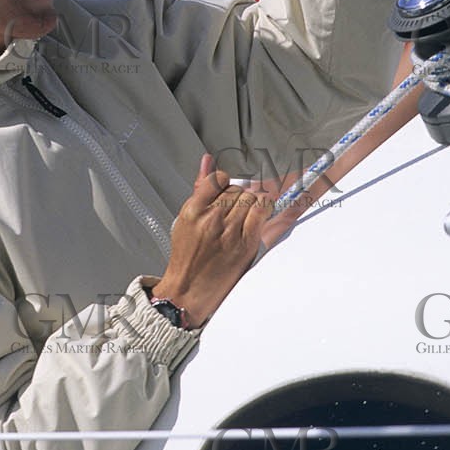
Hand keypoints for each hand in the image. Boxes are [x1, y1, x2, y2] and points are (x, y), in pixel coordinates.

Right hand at [151, 155, 271, 327]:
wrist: (188, 289)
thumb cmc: (187, 255)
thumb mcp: (185, 218)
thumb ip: (200, 189)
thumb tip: (207, 160)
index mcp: (193, 210)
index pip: (218, 180)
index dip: (225, 183)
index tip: (227, 190)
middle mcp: (211, 219)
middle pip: (237, 190)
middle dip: (239, 195)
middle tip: (236, 207)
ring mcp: (229, 232)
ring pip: (251, 199)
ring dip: (252, 203)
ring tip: (246, 213)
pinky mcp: (245, 244)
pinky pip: (261, 213)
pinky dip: (264, 208)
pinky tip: (260, 213)